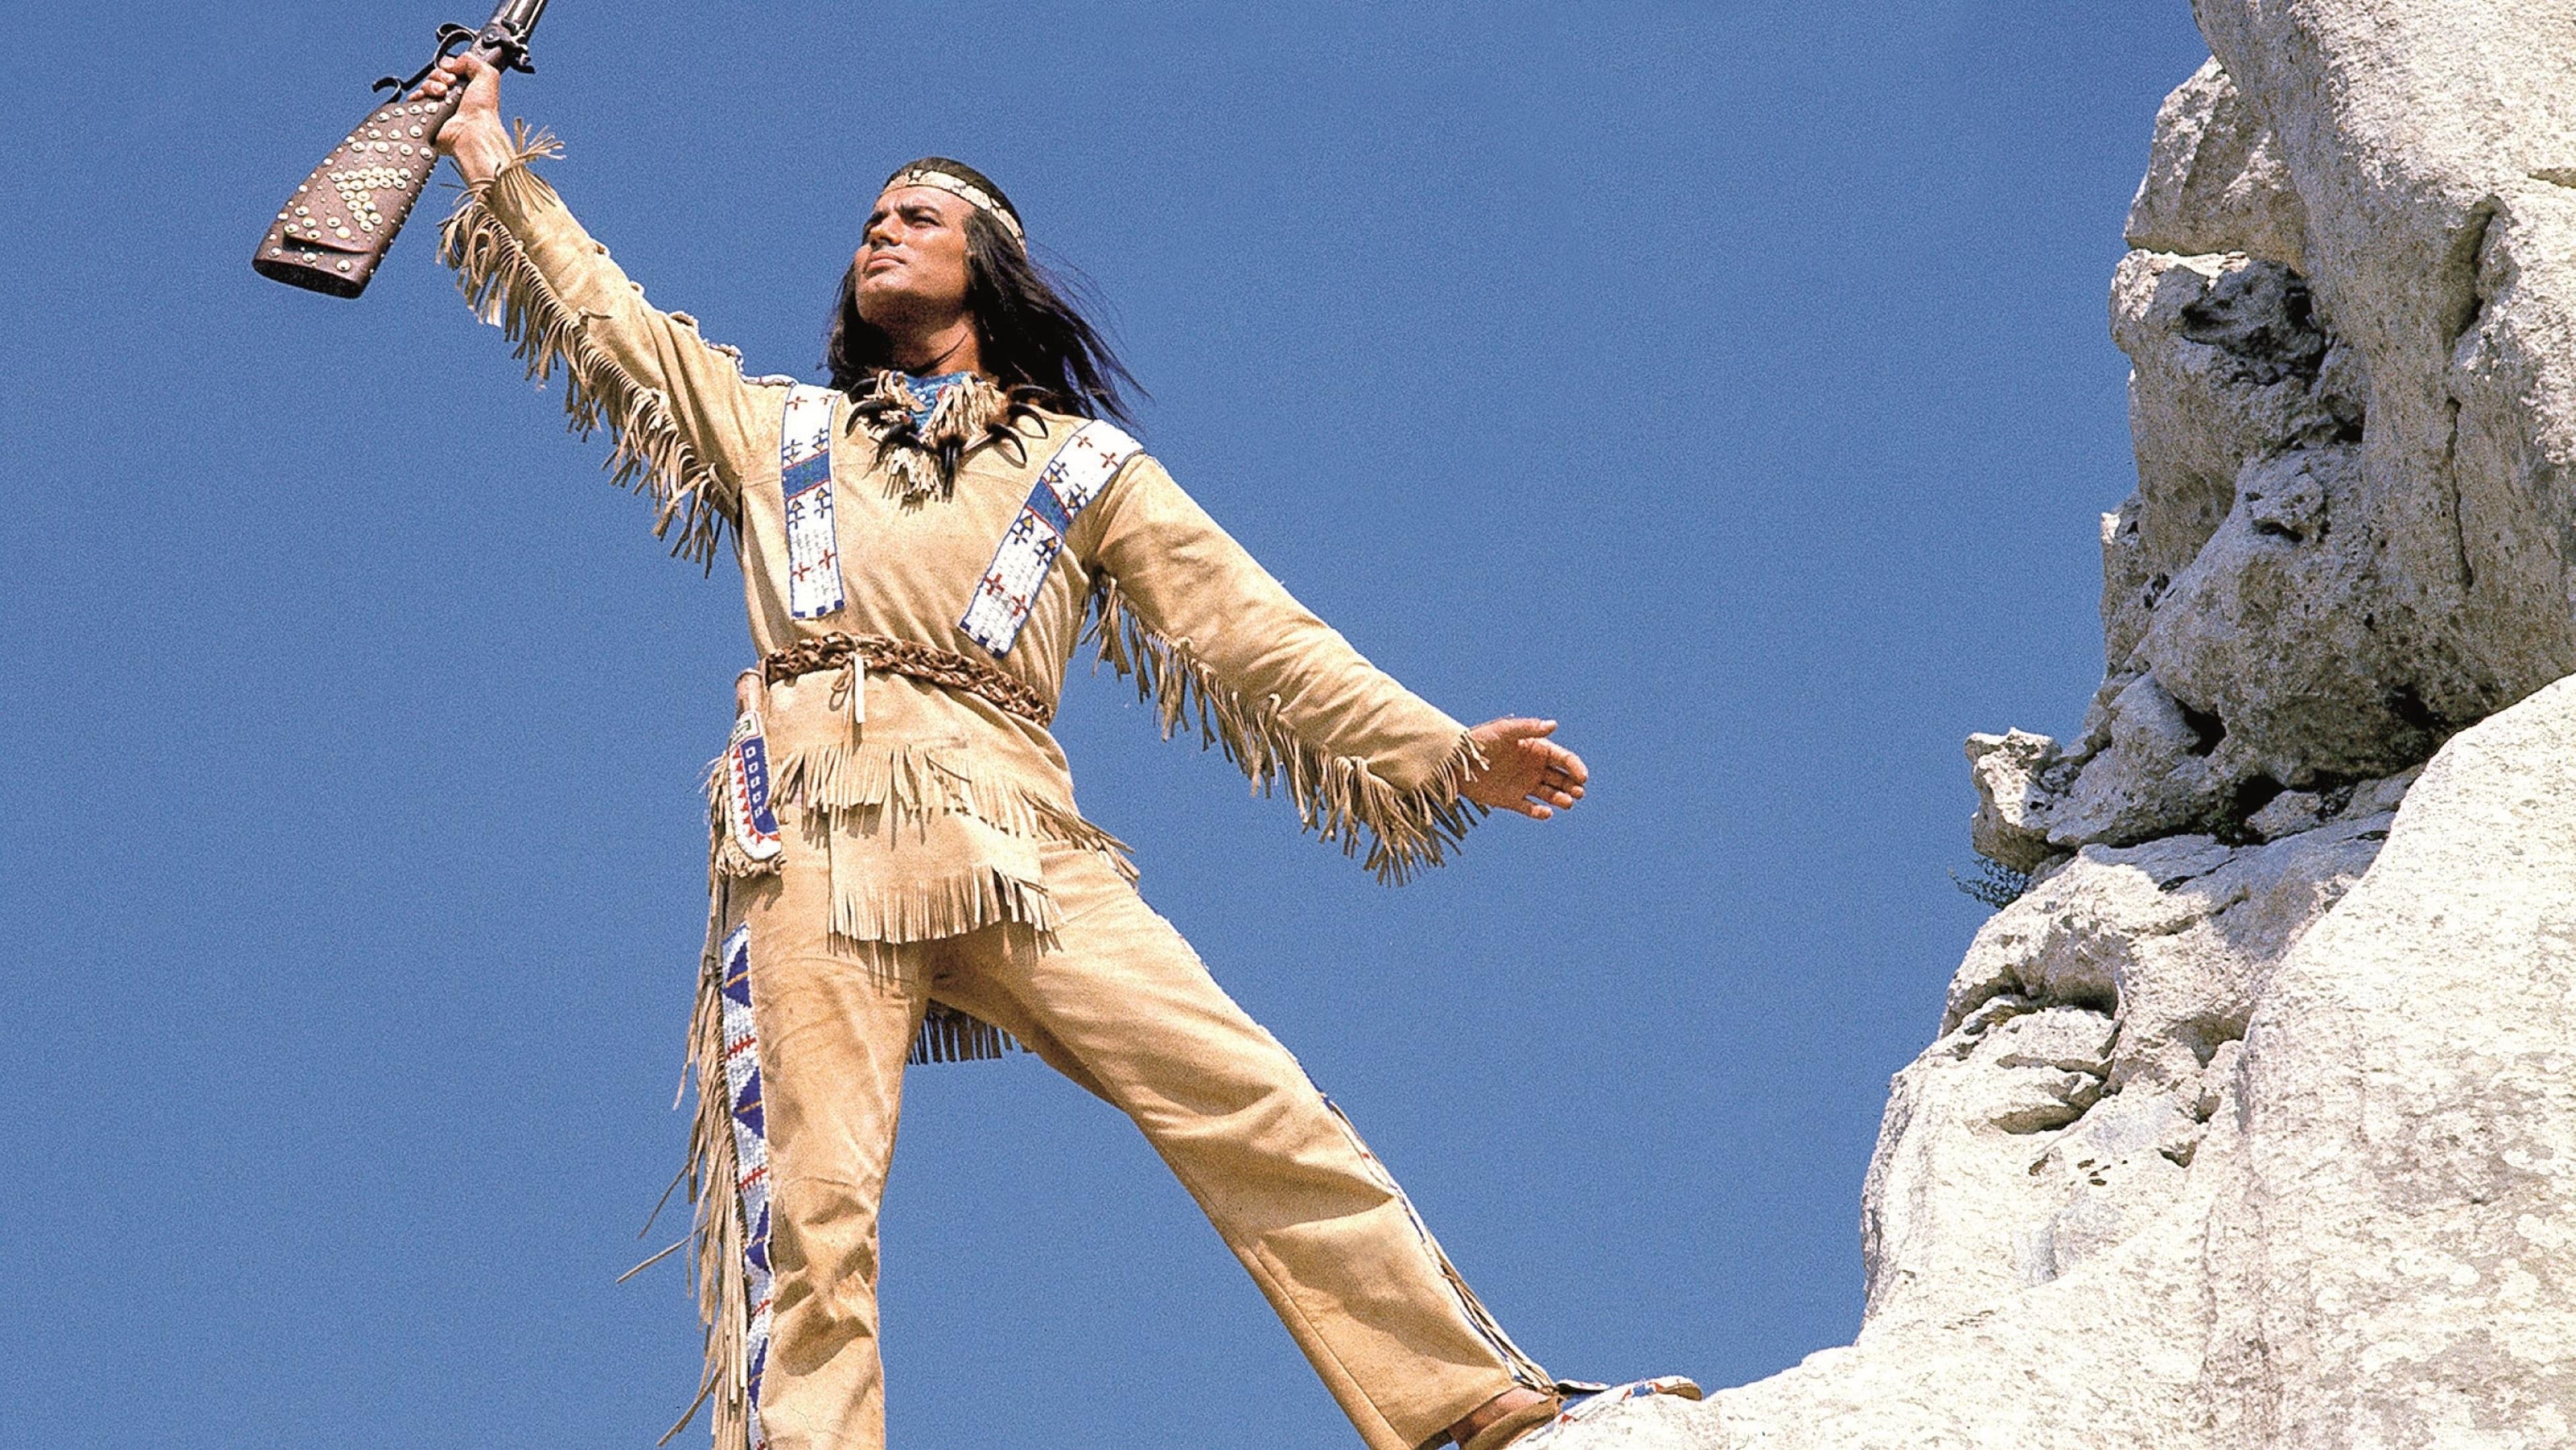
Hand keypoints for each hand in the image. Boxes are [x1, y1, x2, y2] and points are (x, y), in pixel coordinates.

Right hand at [409, 52, 510, 183]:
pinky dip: (417, 97)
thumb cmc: (482, 111)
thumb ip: (472, 60)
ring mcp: (438, 107)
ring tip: (441, 95)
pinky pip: (414, 101)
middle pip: (434, 76)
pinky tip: (426, 99)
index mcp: (466, 88)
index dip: (448, 67)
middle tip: (449, 85)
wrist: (471, 131)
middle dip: (439, 76)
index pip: (448, 69)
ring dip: (429, 86)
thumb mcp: (487, 75)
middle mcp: (452, 98)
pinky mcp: (426, 117)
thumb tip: (454, 61)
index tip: (453, 72)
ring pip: (423, 87)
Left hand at [1459, 717, 1586, 819]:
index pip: (1564, 758)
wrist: (1453, 761)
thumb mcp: (1504, 731)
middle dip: (1573, 785)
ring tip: (1567, 802)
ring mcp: (1523, 784)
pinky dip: (1540, 813)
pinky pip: (1530, 808)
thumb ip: (1528, 728)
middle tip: (1579, 792)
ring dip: (1562, 798)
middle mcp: (1533, 767)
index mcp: (1536, 748)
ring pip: (1550, 794)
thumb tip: (1553, 724)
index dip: (1575, 767)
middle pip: (1562, 777)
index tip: (1582, 777)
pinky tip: (1545, 813)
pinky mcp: (1511, 800)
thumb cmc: (1479, 741)